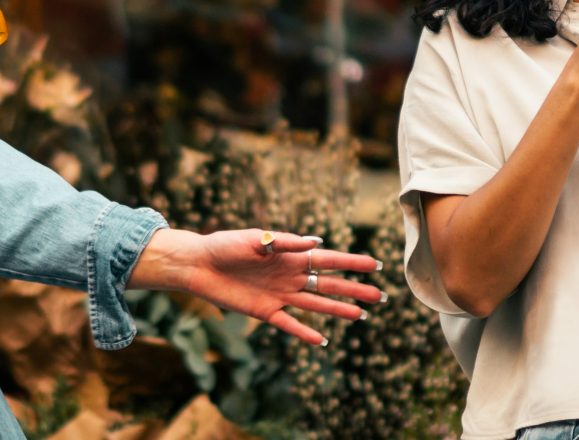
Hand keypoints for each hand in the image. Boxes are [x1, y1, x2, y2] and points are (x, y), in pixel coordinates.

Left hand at [132, 229, 384, 345]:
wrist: (199, 264)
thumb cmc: (225, 245)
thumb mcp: (253, 239)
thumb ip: (283, 242)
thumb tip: (314, 243)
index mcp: (291, 255)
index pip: (328, 260)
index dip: (351, 263)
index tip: (375, 266)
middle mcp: (290, 276)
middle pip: (328, 284)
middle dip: (354, 289)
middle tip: (379, 296)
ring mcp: (280, 295)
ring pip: (315, 304)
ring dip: (337, 309)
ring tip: (360, 316)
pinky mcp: (265, 311)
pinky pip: (289, 324)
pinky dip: (304, 332)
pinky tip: (322, 340)